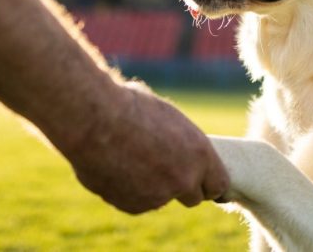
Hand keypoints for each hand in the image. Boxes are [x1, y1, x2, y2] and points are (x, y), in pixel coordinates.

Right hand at [61, 82, 229, 213]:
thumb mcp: (164, 114)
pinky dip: (127, 190)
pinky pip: (135, 202)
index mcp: (200, 154)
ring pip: (159, 198)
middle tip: (166, 172)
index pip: (219, 184)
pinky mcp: (133, 206)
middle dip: (181, 187)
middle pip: (193, 197)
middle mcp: (184, 180)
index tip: (203, 182)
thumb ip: (176, 139)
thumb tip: (173, 142)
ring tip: (129, 159)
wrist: (94, 121)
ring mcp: (158, 197)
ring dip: (151, 187)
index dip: (209, 183)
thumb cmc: (128, 106)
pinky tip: (114, 167)